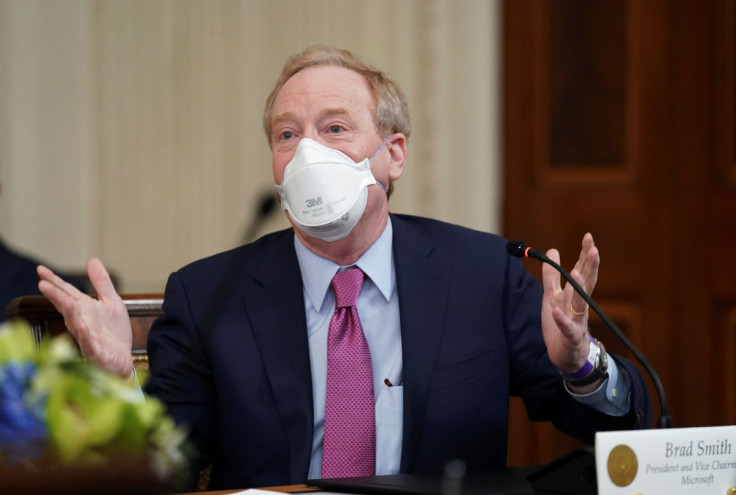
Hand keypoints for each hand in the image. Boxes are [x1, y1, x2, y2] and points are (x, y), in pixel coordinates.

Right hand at [37, 258, 132, 378]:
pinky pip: (89, 343)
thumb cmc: (114, 332)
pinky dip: (85, 336)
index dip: (54, 282)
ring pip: (75, 324)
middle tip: (42, 283)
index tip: (41, 270)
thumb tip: (92, 259)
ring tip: (64, 301)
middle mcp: (81, 321)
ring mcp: (86, 337)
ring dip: (69, 313)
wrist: (123, 359)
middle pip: (67, 306)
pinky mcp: (95, 351)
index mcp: (84, 309)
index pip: (67, 293)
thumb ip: (101, 283)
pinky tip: (83, 327)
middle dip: (56, 296)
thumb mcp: (111, 302)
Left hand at [540, 233, 598, 375]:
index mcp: (575, 295)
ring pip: (580, 303)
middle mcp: (579, 306)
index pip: (583, 271)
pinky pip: (566, 328)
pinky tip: (556, 311)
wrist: (566, 356)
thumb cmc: (561, 324)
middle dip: (590, 265)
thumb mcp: (552, 297)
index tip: (589, 237)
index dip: (586, 255)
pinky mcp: (570, 337)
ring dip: (579, 287)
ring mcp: (577, 321)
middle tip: (594, 248)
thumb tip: (553, 251)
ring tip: (578, 272)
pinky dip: (562, 320)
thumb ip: (552, 276)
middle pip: (586, 283)